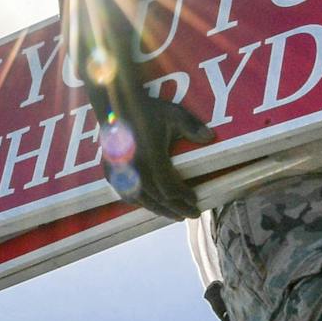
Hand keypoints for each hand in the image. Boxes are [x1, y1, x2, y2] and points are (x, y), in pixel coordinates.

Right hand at [92, 68, 214, 220]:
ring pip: (142, 200)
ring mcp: (121, 172)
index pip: (169, 188)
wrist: (115, 105)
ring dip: (160, 210)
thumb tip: (211, 137)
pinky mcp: (111, 172)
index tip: (195, 200)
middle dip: (177, 209)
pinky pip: (127, 194)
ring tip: (175, 215)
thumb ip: (192, 127)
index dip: (183, 198)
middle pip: (158, 199)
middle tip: (192, 214)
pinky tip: (150, 204)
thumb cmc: (146, 110)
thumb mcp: (173, 114)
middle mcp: (136, 169)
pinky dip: (141, 202)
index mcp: (152, 158)